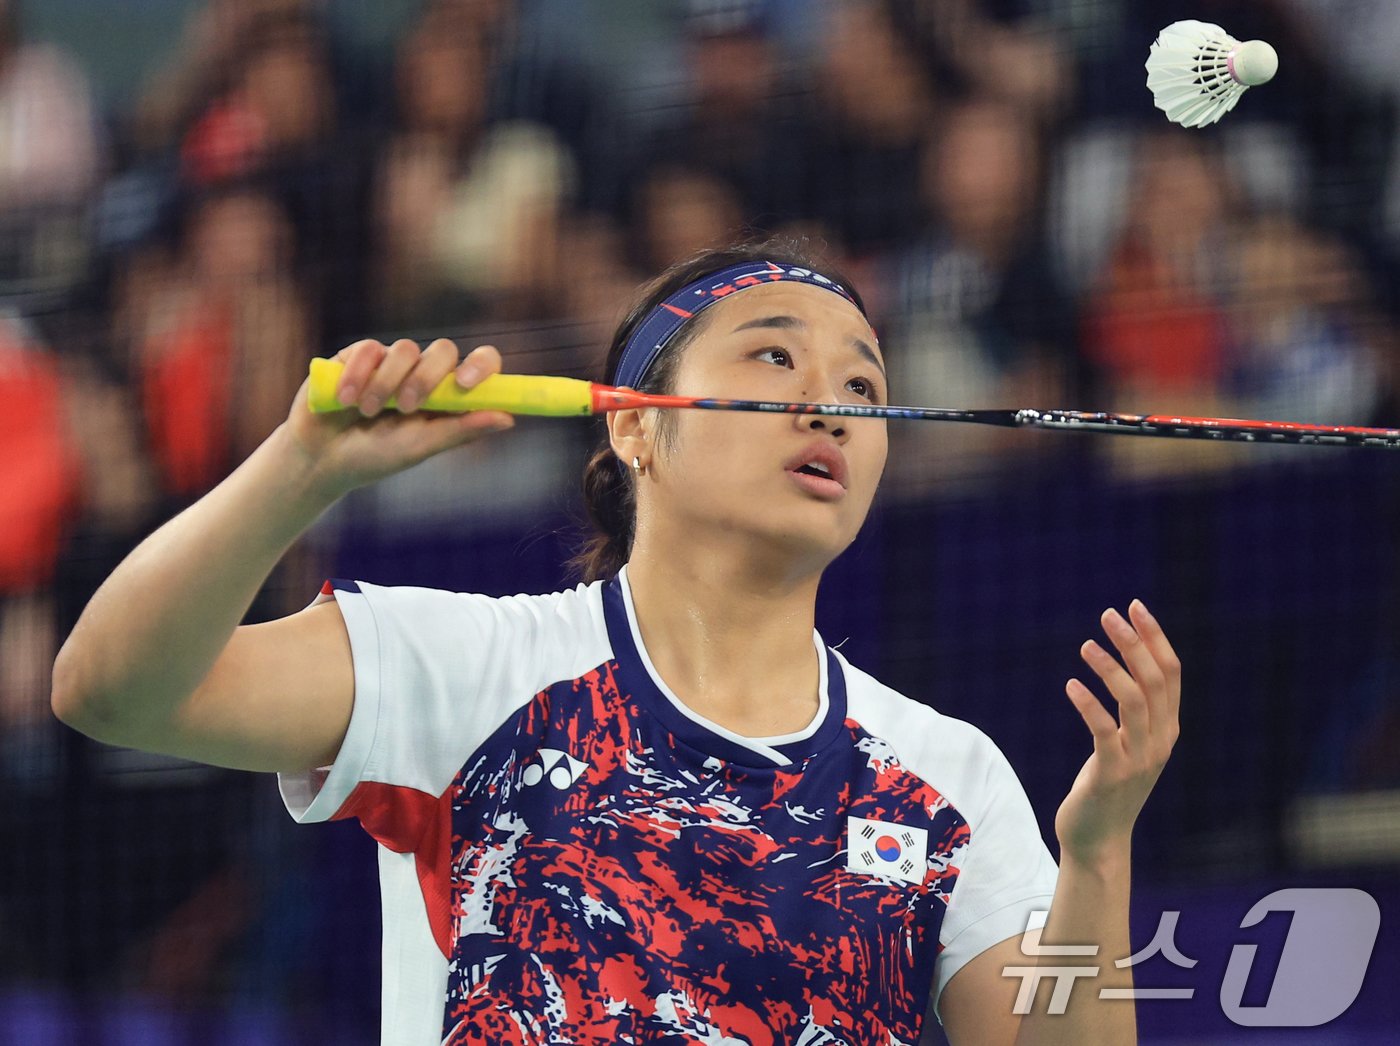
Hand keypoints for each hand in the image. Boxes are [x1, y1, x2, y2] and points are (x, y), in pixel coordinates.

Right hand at [282, 338, 514, 495]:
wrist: (320, 458)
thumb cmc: (375, 457)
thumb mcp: (420, 447)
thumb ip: (461, 430)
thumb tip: (509, 419)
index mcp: (446, 396)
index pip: (478, 365)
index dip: (480, 366)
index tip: (465, 385)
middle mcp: (422, 373)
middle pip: (442, 351)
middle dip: (426, 378)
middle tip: (407, 407)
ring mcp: (390, 362)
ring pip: (404, 349)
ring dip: (387, 383)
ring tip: (368, 412)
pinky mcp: (357, 355)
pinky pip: (369, 349)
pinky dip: (358, 375)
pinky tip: (344, 399)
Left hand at [1054, 599, 1180, 868]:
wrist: (1098, 839)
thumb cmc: (1107, 785)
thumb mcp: (1128, 743)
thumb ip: (1135, 710)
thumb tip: (1127, 661)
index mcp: (1167, 729)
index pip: (1171, 674)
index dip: (1155, 638)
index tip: (1135, 607)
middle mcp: (1160, 741)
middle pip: (1155, 680)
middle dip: (1134, 642)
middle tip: (1108, 615)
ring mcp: (1139, 759)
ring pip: (1134, 701)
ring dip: (1111, 668)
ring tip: (1086, 645)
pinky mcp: (1112, 774)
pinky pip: (1104, 731)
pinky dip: (1089, 704)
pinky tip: (1071, 686)